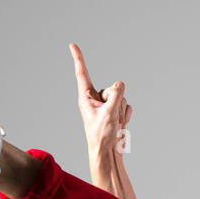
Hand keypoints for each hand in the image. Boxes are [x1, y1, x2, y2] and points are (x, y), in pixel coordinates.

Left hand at [69, 42, 131, 158]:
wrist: (108, 154)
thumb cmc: (102, 136)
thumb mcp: (109, 114)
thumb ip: (115, 96)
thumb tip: (120, 84)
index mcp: (86, 98)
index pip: (82, 74)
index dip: (78, 58)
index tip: (72, 45)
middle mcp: (95, 100)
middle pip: (112, 88)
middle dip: (116, 101)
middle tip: (111, 117)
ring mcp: (106, 106)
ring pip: (121, 97)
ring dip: (122, 110)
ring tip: (114, 124)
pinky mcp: (115, 112)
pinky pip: (127, 105)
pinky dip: (126, 115)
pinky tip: (120, 124)